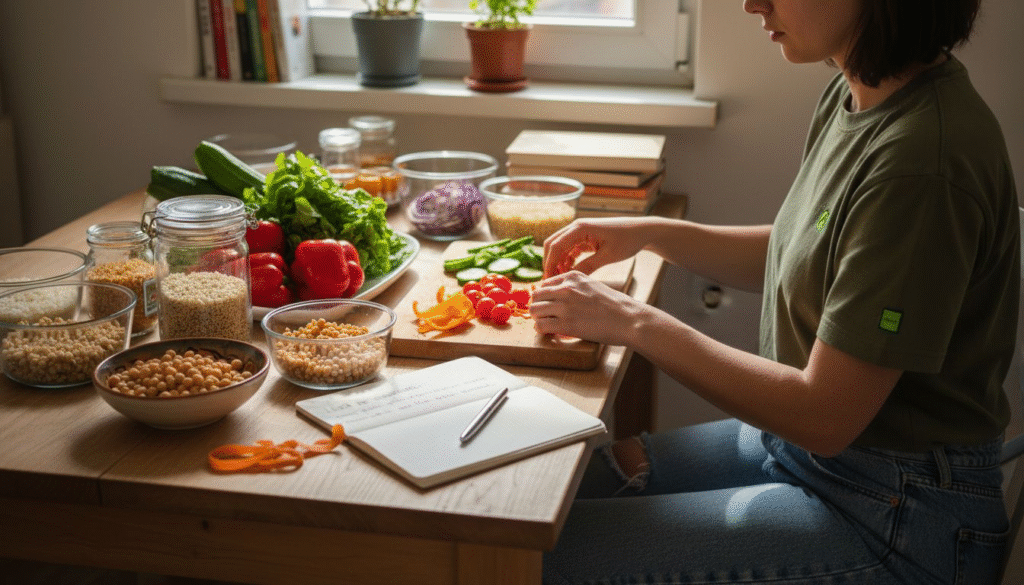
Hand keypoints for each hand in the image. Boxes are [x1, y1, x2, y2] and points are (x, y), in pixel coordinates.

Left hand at [528, 270, 642, 345]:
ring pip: (534, 311)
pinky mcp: (566, 324)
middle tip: (547, 317)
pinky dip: (542, 331)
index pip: (545, 284)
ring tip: (549, 325)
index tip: (550, 306)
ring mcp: (564, 306)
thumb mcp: (592, 286)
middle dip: (539, 307)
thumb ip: (574, 288)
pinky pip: (540, 326)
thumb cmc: (615, 305)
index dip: (545, 297)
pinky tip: (551, 333)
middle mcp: (566, 288)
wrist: (628, 319)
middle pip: (536, 296)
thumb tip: (558, 298)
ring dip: (539, 319)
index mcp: (572, 276)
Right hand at [542, 217, 649, 276]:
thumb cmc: (628, 241)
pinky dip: (568, 260)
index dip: (549, 263)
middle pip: (553, 244)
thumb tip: (569, 278)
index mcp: (581, 228)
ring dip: (559, 262)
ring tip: (562, 278)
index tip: (548, 280)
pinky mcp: (585, 237)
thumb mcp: (608, 256)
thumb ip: (588, 266)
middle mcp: (577, 227)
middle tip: (551, 281)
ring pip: (560, 247)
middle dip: (550, 262)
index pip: (556, 245)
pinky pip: (570, 248)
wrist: (641, 231)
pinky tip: (571, 271)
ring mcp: (580, 231)